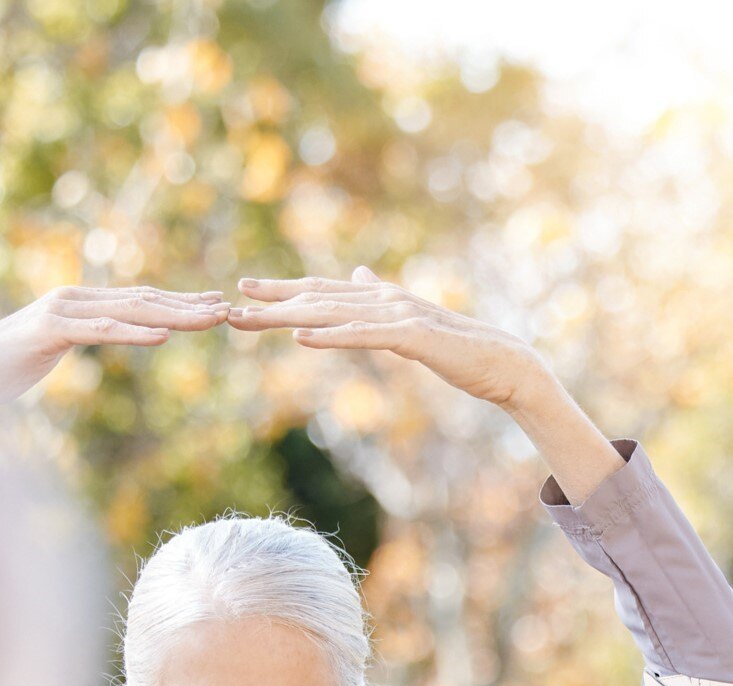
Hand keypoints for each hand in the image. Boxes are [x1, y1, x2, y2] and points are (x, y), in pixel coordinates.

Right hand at [0, 286, 226, 404]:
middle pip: (141, 300)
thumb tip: (100, 338)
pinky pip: (100, 332)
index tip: (213, 307)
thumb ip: (75, 340)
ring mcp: (60, 312)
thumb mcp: (48, 353)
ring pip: (128, 312)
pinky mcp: (48, 331)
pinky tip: (164, 336)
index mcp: (76, 304)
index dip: (177, 303)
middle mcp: (72, 299)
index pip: (136, 300)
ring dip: (174, 315)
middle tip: (228, 309)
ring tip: (210, 319)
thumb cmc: (1, 368)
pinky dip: (134, 332)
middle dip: (187, 305)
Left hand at [226, 270, 561, 406]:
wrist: (503, 362)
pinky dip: (330, 335)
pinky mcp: (412, 337)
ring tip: (250, 321)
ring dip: (287, 318)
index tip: (245, 290)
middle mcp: (385, 299)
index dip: (283, 289)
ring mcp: (398, 316)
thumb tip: (359, 276)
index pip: (323, 291)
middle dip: (272, 302)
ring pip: (332, 314)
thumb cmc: (459, 350)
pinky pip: (363, 336)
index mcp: (383, 298)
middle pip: (318, 298)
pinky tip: (300, 337)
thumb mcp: (412, 324)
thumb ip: (381, 301)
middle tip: (228, 306)